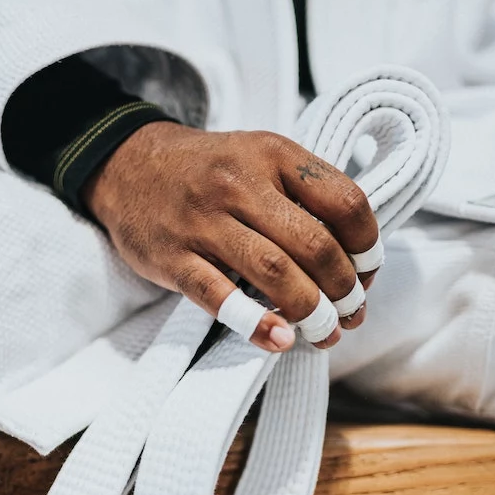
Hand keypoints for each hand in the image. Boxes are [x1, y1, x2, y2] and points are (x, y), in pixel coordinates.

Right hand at [82, 121, 379, 351]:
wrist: (126, 165)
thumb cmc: (207, 171)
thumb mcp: (258, 157)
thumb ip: (302, 193)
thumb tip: (354, 257)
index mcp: (273, 154)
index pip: (344, 200)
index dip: (367, 245)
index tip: (368, 272)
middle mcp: (240, 183)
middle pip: (314, 243)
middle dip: (344, 289)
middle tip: (351, 314)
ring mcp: (203, 222)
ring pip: (273, 271)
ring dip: (310, 311)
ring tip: (325, 333)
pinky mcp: (173, 259)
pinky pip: (219, 297)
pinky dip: (255, 323)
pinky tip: (280, 340)